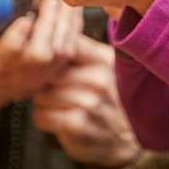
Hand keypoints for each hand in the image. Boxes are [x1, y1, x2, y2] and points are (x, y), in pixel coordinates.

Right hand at [0, 0, 82, 117]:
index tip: (25, 14)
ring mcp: (37, 75)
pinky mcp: (51, 73)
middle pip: (40, 51)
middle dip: (49, 22)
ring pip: (59, 51)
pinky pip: (69, 51)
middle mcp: (18, 71)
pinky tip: (73, 12)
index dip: (20, 31)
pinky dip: (74, 30)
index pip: (10, 49)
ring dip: (65, 23)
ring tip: (64, 1)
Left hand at [32, 36, 141, 167]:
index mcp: (105, 59)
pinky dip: (44, 118)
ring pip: (41, 93)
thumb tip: (51, 28)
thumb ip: (82, 51)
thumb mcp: (106, 69)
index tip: (46, 56)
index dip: (51, 49)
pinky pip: (42, 115)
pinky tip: (58, 118)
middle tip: (52, 87)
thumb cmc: (110, 100)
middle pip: (48, 70)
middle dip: (44, 80)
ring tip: (58, 104)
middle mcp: (100, 78)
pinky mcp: (79, 125)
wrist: (127, 140)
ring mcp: (90, 102)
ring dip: (43, 101)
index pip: (67, 42)